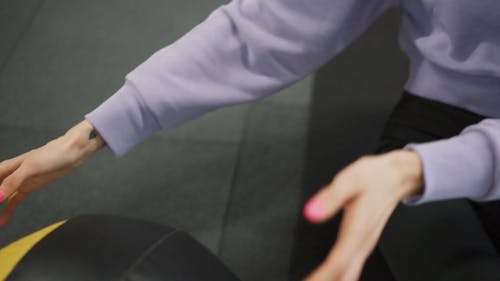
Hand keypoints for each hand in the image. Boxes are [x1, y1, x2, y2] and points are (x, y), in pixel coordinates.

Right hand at [0, 120, 103, 226]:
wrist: (71, 152)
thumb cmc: (52, 154)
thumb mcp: (31, 167)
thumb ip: (14, 180)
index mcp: (8, 166)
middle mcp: (11, 174)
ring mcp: (20, 181)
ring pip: (3, 197)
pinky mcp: (30, 186)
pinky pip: (15, 200)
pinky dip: (9, 210)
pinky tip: (3, 221)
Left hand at [303, 150, 422, 280]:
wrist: (396, 177)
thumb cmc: (375, 177)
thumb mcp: (350, 180)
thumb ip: (330, 197)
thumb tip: (311, 212)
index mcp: (358, 230)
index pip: (339, 263)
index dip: (322, 277)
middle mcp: (363, 242)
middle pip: (345, 275)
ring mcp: (364, 244)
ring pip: (350, 274)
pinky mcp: (363, 243)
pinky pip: (350, 267)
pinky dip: (339, 276)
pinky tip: (329, 278)